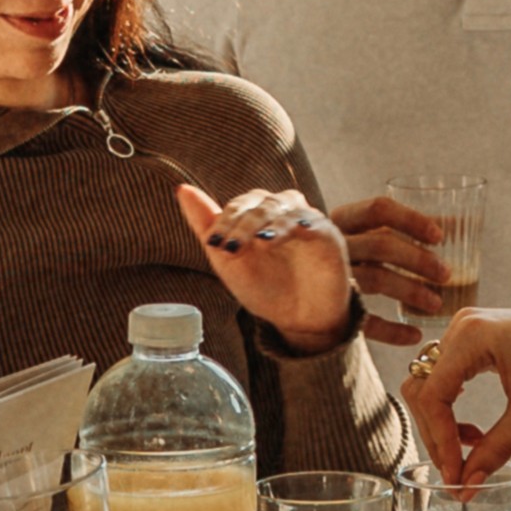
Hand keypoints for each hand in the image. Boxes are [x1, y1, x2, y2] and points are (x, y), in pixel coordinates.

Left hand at [175, 175, 359, 347]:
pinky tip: (273, 240)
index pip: (241, 204)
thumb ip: (207, 225)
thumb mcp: (229, 261)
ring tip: (254, 243)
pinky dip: (290, 228)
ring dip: (264, 222)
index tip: (212, 243)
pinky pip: (310, 223)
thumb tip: (182, 189)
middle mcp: (284, 212)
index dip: (225, 220)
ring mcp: (307, 221)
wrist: (300, 321)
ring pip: (284, 207)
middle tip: (229, 247)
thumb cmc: (266, 289)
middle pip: (261, 202)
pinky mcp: (328, 236)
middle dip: (241, 223)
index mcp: (260, 215)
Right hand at [337, 186, 477, 335]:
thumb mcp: (354, 235)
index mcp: (339, 221)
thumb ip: (389, 229)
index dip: (412, 220)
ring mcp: (327, 277)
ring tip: (437, 304)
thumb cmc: (335, 256)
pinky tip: (414, 335)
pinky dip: (391, 330)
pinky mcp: (326, 310)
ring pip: (376, 279)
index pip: (378, 210)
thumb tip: (454, 222)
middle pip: (382, 244)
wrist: (282, 289)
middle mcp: (330, 246)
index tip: (440, 236)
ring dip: (412, 291)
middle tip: (446, 274)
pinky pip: (362, 320)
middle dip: (419, 259)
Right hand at [411, 298, 510, 482]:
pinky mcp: (475, 337)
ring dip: (442, 423)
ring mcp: (465, 329)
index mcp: (471, 335)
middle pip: (423, 390)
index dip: (439, 441)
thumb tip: (467, 487)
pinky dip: (452, 408)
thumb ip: (496, 449)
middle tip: (458, 473)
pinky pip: (446, 377)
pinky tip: (473, 432)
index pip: (432, 396)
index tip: (455, 476)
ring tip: (470, 451)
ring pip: (430, 385)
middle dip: (437, 435)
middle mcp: (461, 326)